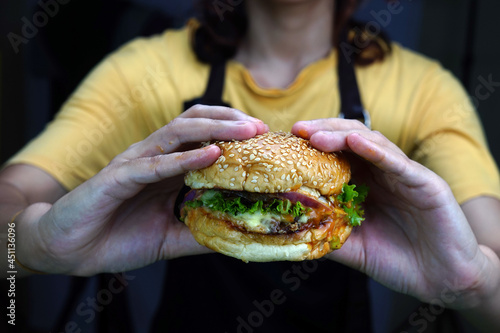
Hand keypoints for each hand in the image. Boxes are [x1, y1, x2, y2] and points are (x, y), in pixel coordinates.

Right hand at [17, 105, 268, 275]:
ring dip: (215, 129)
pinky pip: (155, 164)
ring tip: (247, 131)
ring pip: (178, 133)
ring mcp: (136, 163)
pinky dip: (185, 158)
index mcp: (168, 169)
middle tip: (262, 128)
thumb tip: (236, 236)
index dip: (236, 135)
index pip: (205, 139)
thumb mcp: (170, 237)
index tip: (266, 142)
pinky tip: (211, 154)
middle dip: (231, 121)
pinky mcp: (118, 177)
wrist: (70, 249)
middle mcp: (155, 158)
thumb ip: (200, 233)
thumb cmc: (117, 238)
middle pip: (196, 124)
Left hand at [292, 119, 499, 309]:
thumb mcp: (353, 248)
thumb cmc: (399, 260)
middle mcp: (383, 173)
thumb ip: (326, 234)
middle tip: (298, 130)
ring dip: (342, 136)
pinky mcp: (425, 183)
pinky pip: (398, 163)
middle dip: (322, 131)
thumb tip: (289, 230)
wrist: (443, 280)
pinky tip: (355, 142)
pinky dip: (376, 151)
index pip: (336, 154)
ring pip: (372, 143)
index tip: (286, 143)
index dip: (311, 146)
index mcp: (365, 184)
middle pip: (350, 139)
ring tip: (316, 136)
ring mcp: (404, 175)